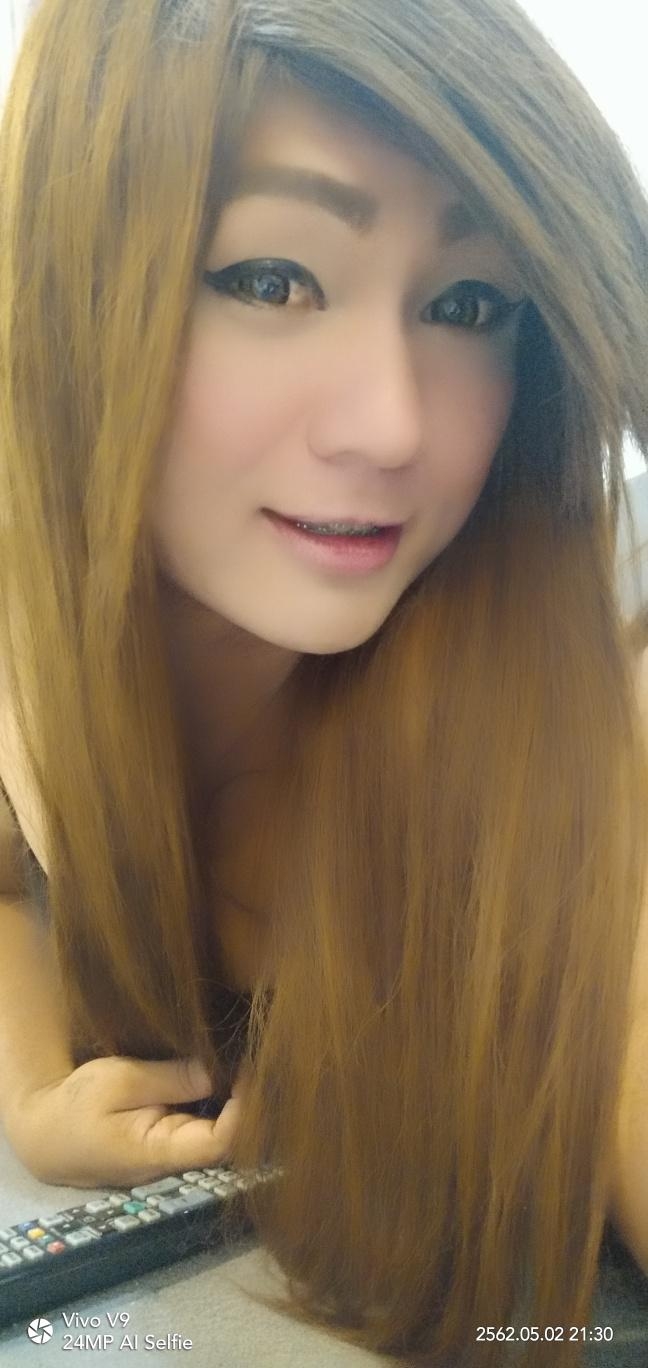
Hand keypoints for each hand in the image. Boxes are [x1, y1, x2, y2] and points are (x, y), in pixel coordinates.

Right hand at [4, 1055, 244, 1188]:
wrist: (45, 1133)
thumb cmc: (77, 1105)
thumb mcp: (119, 1081)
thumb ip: (170, 1079)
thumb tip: (218, 1072)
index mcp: (160, 1152)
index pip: (222, 1142)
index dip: (247, 1109)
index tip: (251, 1068)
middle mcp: (175, 1161)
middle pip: (230, 1141)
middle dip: (250, 1102)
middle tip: (258, 1057)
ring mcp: (174, 1154)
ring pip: (220, 1133)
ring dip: (236, 1101)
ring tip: (246, 1059)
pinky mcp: (170, 1142)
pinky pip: (205, 1125)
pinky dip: (220, 1100)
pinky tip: (226, 1072)